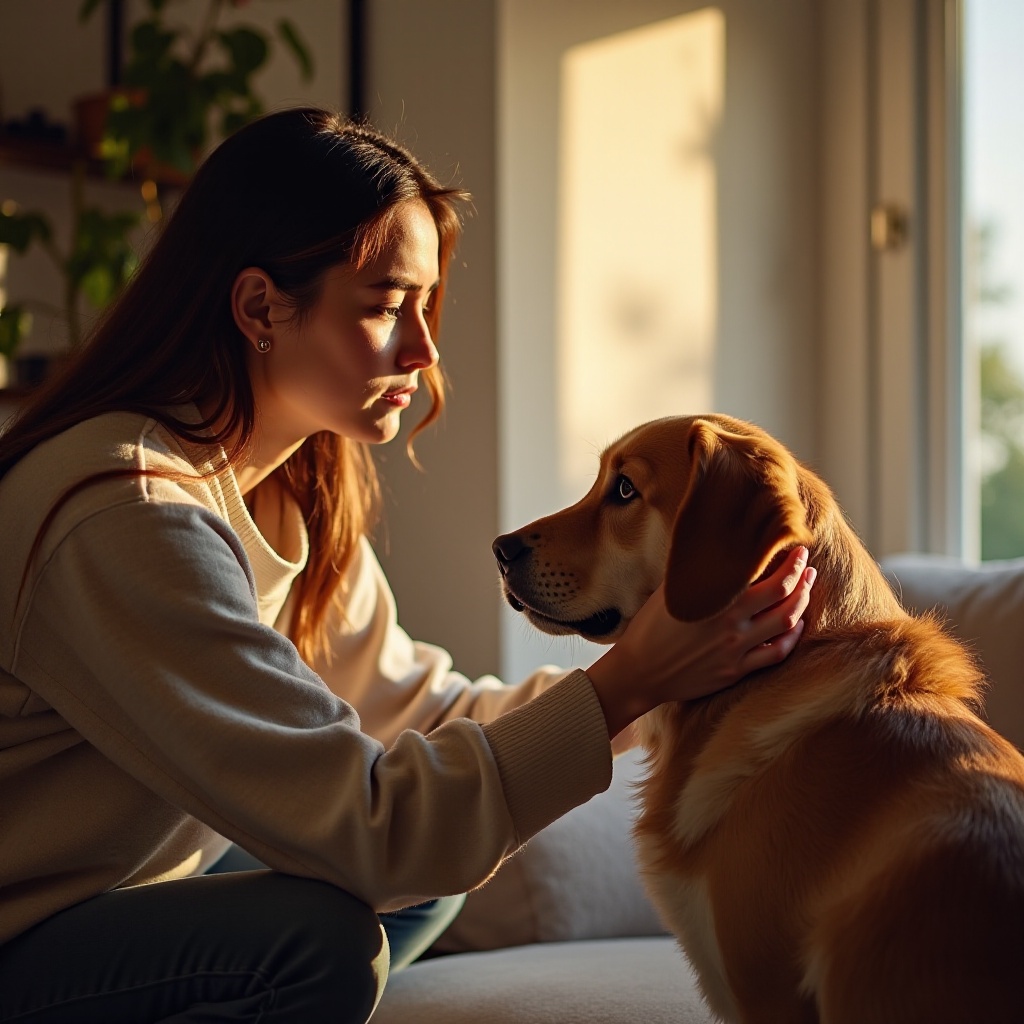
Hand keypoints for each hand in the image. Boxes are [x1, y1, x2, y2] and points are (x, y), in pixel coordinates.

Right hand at [586, 546, 815, 738]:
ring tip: (806, 589)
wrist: (639, 670)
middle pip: (784, 598)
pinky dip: (791, 639)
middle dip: (801, 578)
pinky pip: (775, 655)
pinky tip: (795, 625)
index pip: (769, 577)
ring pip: (786, 625)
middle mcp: (732, 625)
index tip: (798, 549)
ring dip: (802, 604)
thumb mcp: (670, 590)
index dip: (790, 562)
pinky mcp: (735, 671)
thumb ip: (698, 571)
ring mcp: (736, 650)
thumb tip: (717, 547)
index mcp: (718, 601)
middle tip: (807, 565)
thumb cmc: (650, 626)